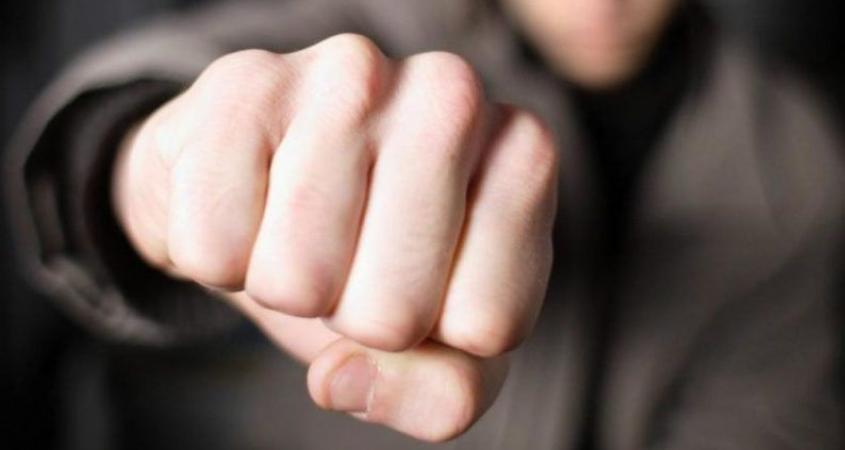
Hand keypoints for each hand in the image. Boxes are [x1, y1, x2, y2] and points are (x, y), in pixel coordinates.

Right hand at [113, 34, 557, 441]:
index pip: (486, 326)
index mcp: (523, 157)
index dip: (435, 335)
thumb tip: (342, 379)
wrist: (278, 176)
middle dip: (355, 316)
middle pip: (393, 313)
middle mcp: (453, 95)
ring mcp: (350, 76)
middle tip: (351, 261)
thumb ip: (444, 394)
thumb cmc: (374, 256)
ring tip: (299, 229)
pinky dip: (219, 256)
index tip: (423, 286)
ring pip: (297, 280)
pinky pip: (213, 248)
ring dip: (285, 286)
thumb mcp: (442, 341)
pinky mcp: (247, 83)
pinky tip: (249, 201)